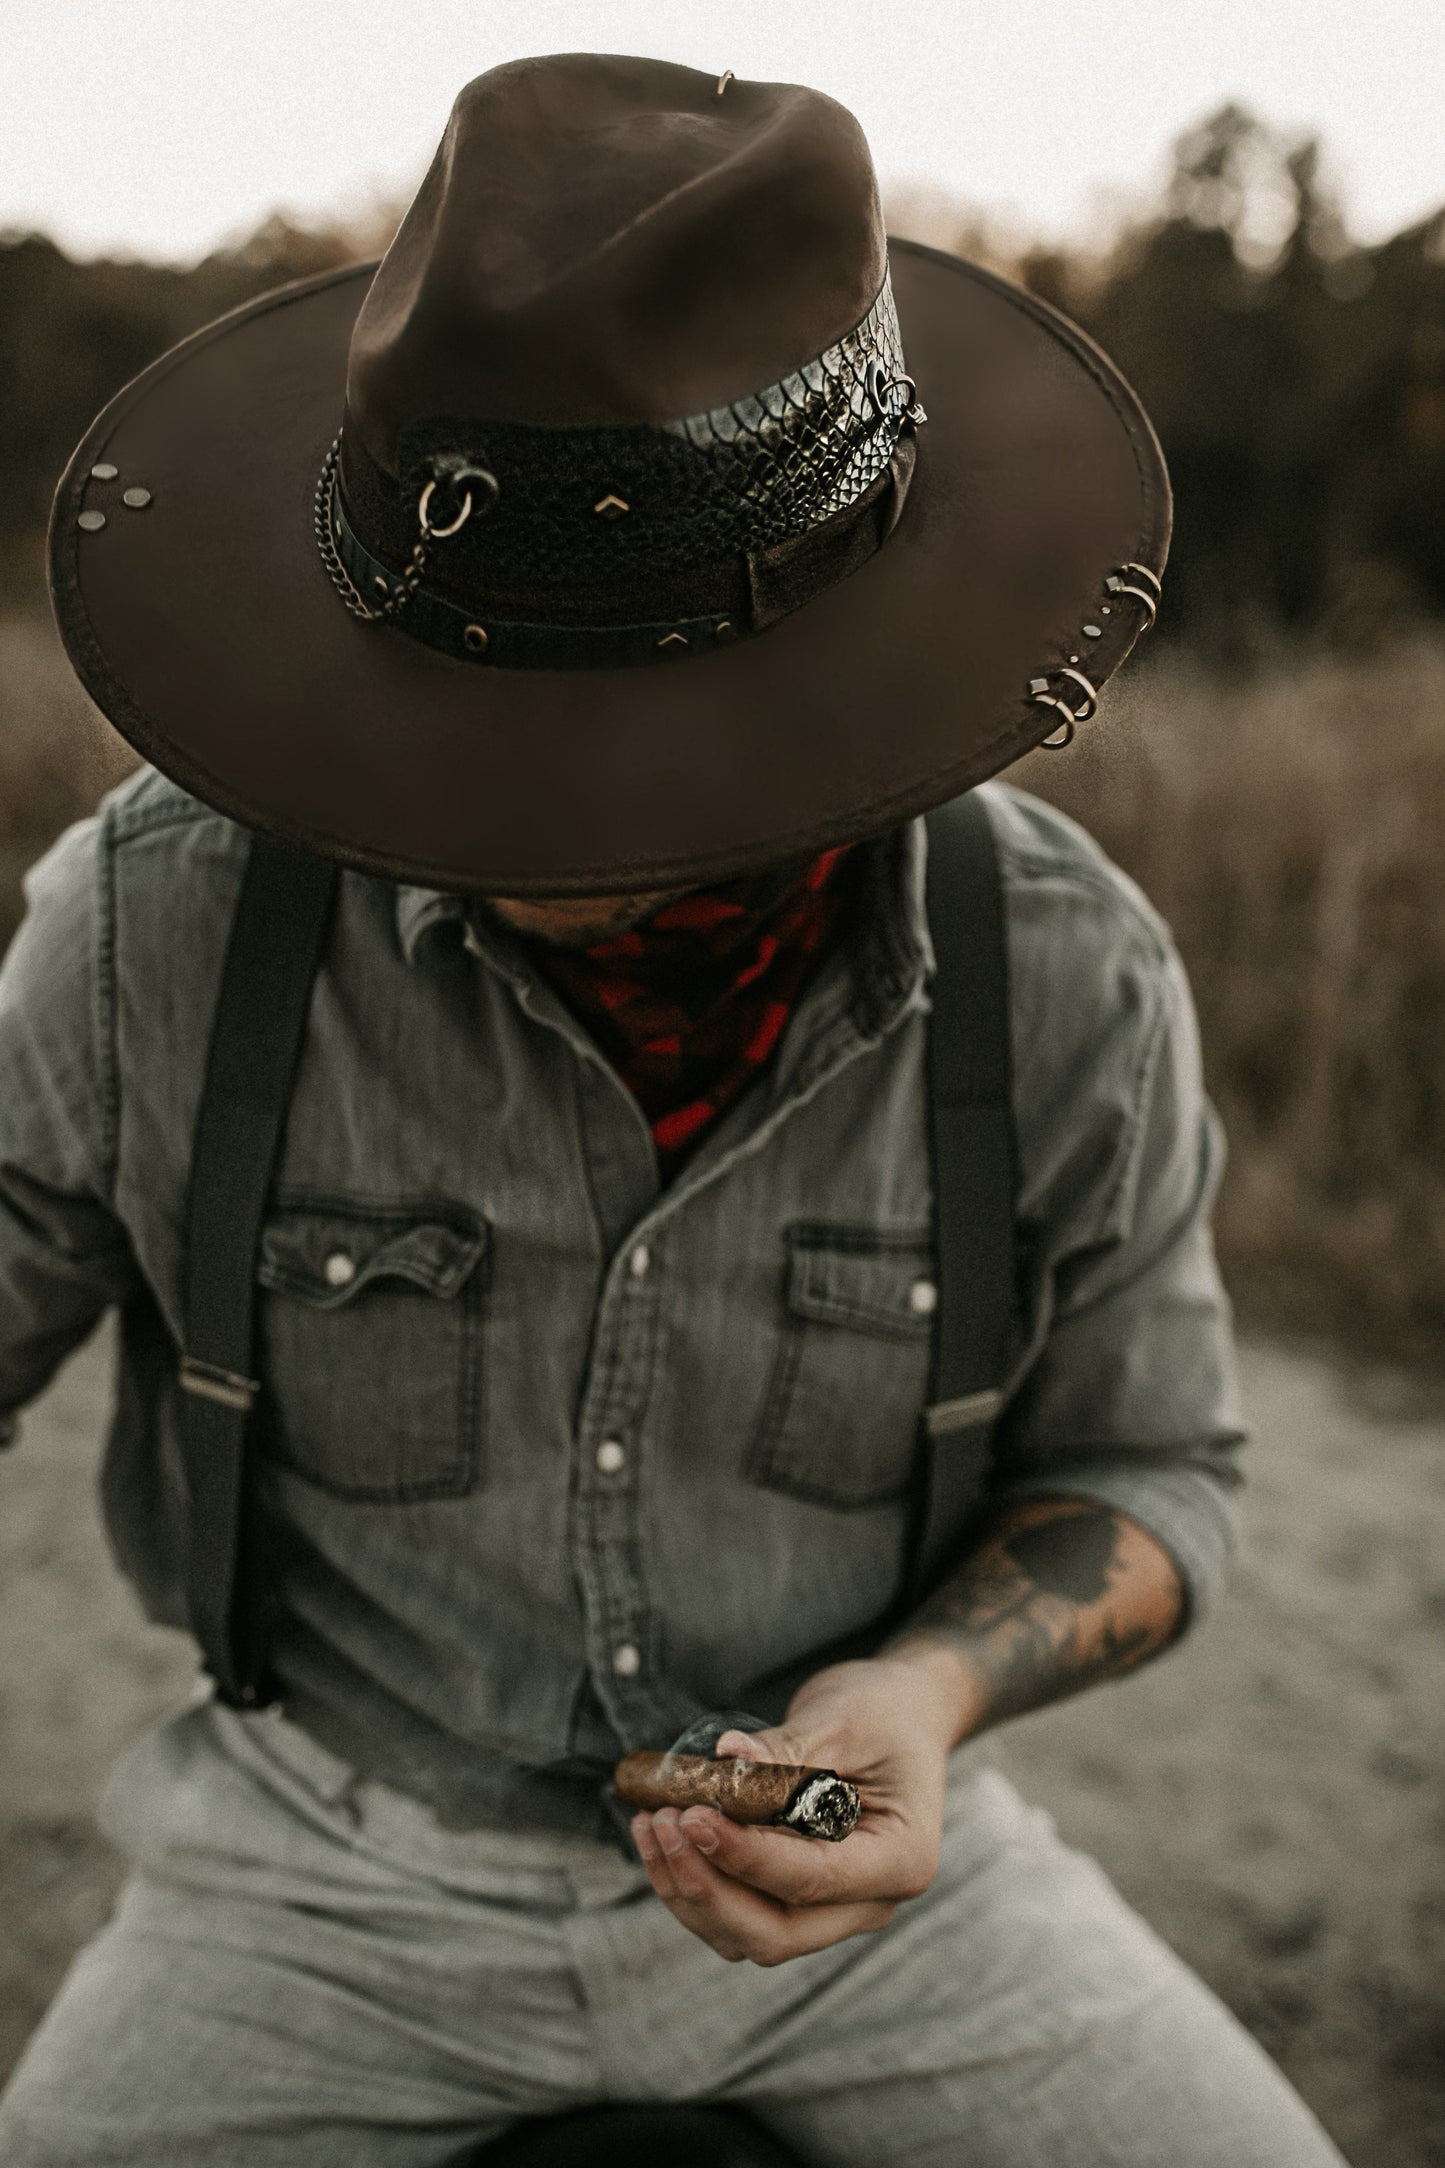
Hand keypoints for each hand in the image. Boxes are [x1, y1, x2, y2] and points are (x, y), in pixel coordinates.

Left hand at [630, 1646, 972, 1966]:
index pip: (811, 1880)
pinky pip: (740, 1914)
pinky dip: (696, 1884)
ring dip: (691, 1890)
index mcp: (900, 1860)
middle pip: (776, 1933)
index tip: (691, 1815)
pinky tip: (662, 1834)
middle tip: (665, 1823)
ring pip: (748, 1936)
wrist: (902, 1717)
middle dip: (709, 1887)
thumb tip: (725, 1759)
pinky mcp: (798, 1900)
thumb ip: (785, 1749)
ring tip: (652, 1822)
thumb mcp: (842, 1718)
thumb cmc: (882, 1713)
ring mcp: (835, 1911)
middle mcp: (870, 1903)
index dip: (744, 1855)